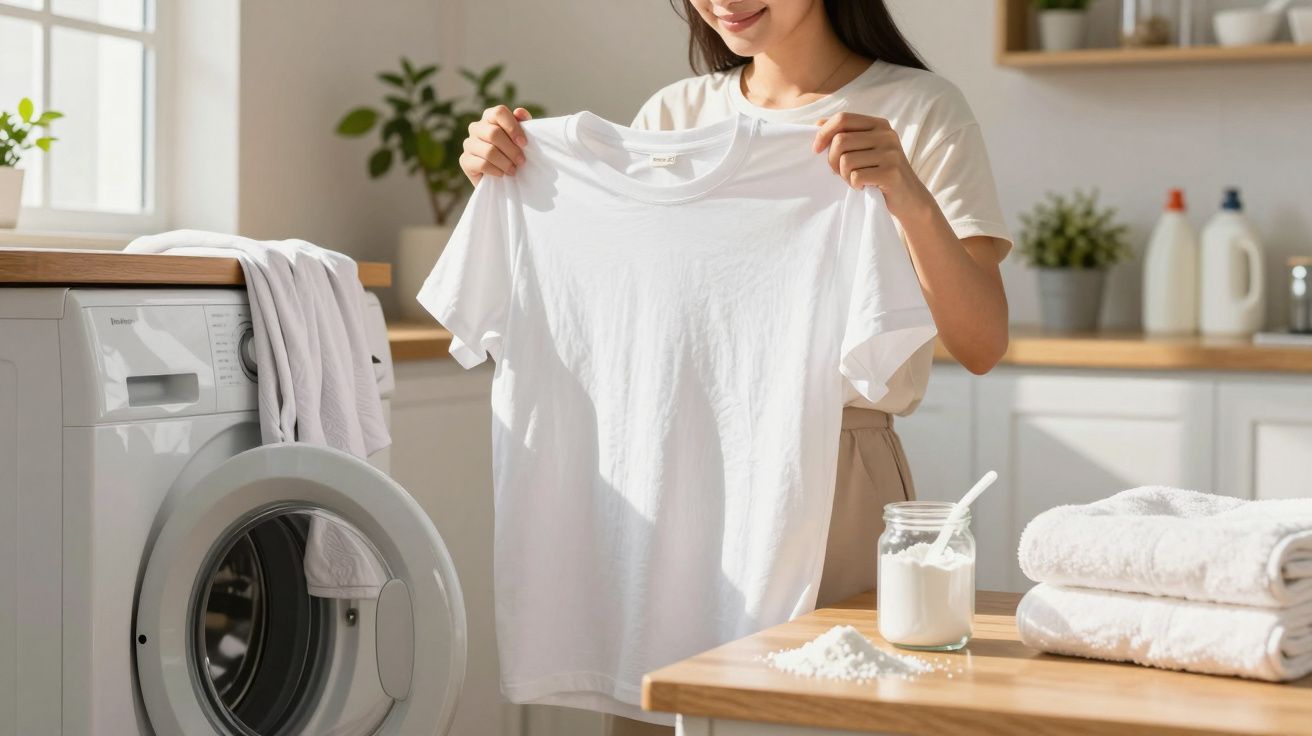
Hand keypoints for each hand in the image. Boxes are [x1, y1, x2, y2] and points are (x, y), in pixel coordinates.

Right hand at [460, 105, 531, 185]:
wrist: (501, 178)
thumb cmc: (512, 153)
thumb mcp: (521, 138)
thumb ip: (523, 123)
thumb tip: (519, 112)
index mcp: (489, 117)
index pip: (499, 112)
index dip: (513, 127)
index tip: (524, 143)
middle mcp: (476, 127)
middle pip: (494, 133)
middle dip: (511, 150)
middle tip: (521, 161)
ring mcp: (468, 143)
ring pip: (489, 151)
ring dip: (505, 163)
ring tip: (513, 170)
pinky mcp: (464, 160)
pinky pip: (482, 164)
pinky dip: (496, 171)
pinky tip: (502, 174)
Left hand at [812, 112, 933, 220]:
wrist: (909, 198)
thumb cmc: (880, 172)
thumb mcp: (865, 149)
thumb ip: (846, 134)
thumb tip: (818, 123)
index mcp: (879, 125)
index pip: (843, 118)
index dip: (823, 133)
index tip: (816, 150)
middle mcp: (886, 135)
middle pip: (840, 141)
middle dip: (831, 161)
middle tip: (839, 173)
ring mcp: (890, 153)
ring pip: (846, 161)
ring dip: (844, 176)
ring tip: (855, 180)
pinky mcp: (891, 173)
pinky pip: (856, 177)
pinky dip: (854, 185)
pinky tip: (864, 187)